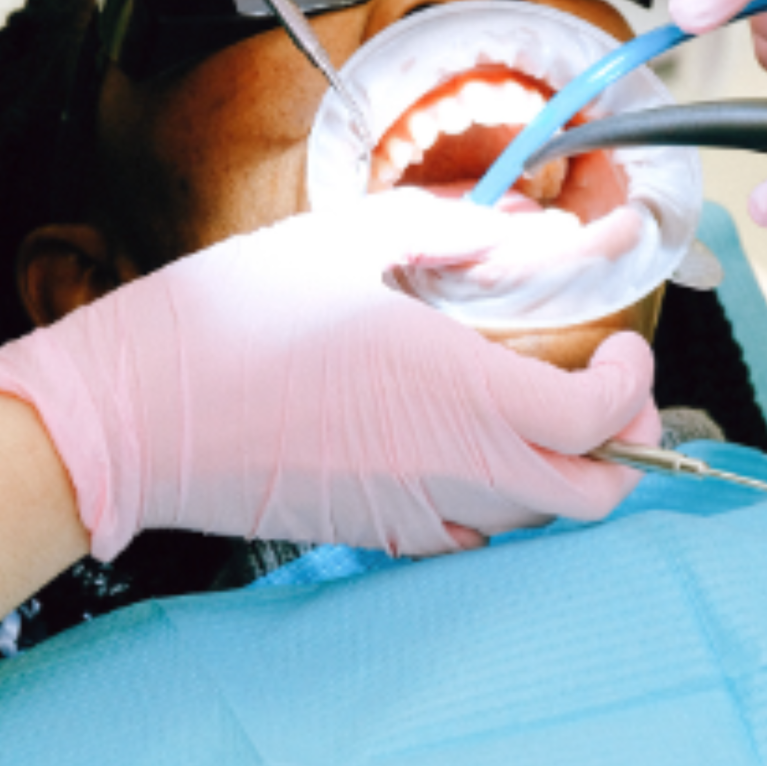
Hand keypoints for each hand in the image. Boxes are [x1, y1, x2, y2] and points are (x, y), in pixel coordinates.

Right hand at [0, 189, 659, 559]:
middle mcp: (453, 470)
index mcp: (463, 394)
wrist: (132, 413)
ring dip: (566, 471)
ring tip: (550, 408)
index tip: (623, 344)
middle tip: (612, 390)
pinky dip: (501, 499)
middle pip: (591, 497)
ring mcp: (414, 515)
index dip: (634, 384)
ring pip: (534, 520)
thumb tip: (544, 229)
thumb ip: (470, 231)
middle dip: (626, 448)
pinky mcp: (373, 534)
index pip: (600, 420)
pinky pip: (471, 536)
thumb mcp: (362, 237)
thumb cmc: (238, 317)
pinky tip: (474, 445)